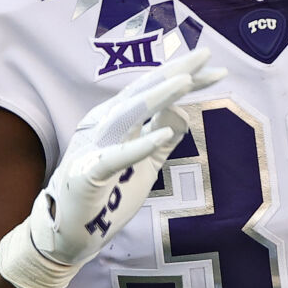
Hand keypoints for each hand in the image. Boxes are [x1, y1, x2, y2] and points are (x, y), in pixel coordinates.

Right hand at [0, 46, 224, 287]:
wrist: (70, 232)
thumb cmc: (106, 196)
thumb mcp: (143, 165)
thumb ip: (160, 141)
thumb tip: (182, 113)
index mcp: (115, 119)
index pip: (153, 91)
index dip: (185, 78)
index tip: (218, 69)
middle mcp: (103, 125)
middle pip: (142, 92)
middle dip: (174, 72)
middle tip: (205, 54)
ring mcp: (93, 147)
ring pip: (128, 114)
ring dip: (157, 96)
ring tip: (187, 80)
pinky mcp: (88, 174)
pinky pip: (116, 156)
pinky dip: (138, 145)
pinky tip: (161, 134)